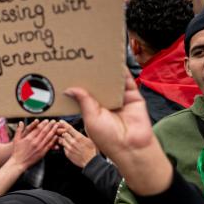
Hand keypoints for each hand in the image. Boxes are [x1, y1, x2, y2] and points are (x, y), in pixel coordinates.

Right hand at [8, 120, 58, 168]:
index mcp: (28, 138)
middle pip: (44, 132)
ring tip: (56, 126)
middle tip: (54, 121)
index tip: (47, 120)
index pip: (38, 129)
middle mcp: (35, 142)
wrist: (18, 162)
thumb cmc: (17, 151)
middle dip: (50, 125)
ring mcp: (39, 148)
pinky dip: (53, 140)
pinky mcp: (42, 153)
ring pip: (48, 137)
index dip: (43, 124)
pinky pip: (49, 145)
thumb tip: (21, 122)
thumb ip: (19, 130)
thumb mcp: (16, 139)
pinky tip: (56, 136)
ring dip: (53, 131)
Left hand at [57, 122, 98, 168]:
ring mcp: (69, 148)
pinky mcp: (67, 154)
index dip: (63, 124)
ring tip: (68, 140)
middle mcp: (73, 142)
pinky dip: (65, 146)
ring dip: (63, 139)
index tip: (60, 122)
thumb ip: (85, 134)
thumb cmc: (93, 151)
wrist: (91, 162)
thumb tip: (84, 128)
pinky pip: (63, 148)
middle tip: (65, 133)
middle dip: (64, 133)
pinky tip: (70, 147)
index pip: (69, 128)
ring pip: (62, 141)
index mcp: (79, 137)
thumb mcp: (91, 139)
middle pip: (63, 134)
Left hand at [66, 72, 171, 195]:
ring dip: (107, 71)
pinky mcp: (133, 97)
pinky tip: (116, 62)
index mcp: (94, 110)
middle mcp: (107, 104)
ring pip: (113, 82)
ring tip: (98, 57)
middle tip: (82, 61)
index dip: (79, 84)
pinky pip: (128, 82)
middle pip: (99, 85)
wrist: (130, 146)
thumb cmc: (108, 138)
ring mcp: (121, 100)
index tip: (70, 73)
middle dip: (92, 75)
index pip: (85, 94)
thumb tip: (70, 89)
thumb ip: (83, 101)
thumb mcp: (90, 117)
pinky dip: (122, 71)